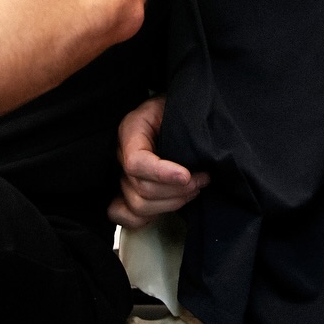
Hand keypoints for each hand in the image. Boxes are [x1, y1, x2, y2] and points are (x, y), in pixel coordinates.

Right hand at [107, 96, 207, 228]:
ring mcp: (120, 175)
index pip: (135, 162)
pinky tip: (169, 203)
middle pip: (140, 188)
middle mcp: (120, 155)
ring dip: (172, 202)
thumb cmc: (175, 109)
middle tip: (202, 179)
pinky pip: (125, 216)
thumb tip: (200, 151)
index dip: (161, 174)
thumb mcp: (179, 106)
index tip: (186, 175)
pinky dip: (148, 217)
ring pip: (138, 206)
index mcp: (131, 130)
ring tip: (194, 188)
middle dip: (177, 190)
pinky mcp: (124, 192)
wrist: (168, 111)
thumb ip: (185, 124)